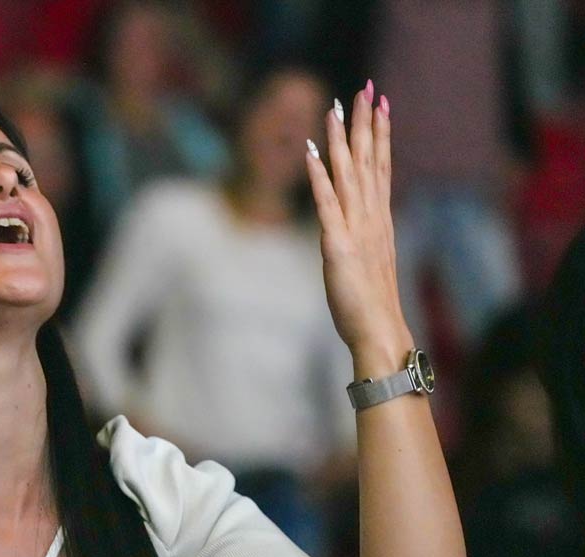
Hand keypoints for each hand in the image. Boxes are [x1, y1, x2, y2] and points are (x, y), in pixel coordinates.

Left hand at [305, 81, 413, 373]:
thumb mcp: (367, 263)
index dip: (380, 135)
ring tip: (337, 107)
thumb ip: (362, 240)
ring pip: (348, 174)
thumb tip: (355, 230)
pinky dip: (319, 177)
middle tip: (365, 88)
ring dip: (342, 139)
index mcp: (378, 221)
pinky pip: (326, 204)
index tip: (381, 105)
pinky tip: (313, 153)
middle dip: (365, 123)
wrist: (379, 330)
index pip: (380, 168)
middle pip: (368, 161)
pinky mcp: (337, 244)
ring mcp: (356, 229)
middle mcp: (371, 218)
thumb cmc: (370, 304)